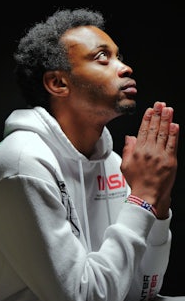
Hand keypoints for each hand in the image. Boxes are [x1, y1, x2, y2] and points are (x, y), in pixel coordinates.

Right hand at [121, 101, 178, 218]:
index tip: (150, 109)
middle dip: (158, 114)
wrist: (147, 195)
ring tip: (168, 110)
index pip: (143, 130)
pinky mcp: (170, 160)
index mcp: (138, 150)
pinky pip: (172, 144)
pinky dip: (174, 134)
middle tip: (160, 104)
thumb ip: (128, 149)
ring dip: (166, 120)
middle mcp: (149, 151)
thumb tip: (129, 137)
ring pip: (164, 133)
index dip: (147, 118)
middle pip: (154, 129)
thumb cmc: (137, 181)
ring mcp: (160, 155)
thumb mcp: (126, 165)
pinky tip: (175, 125)